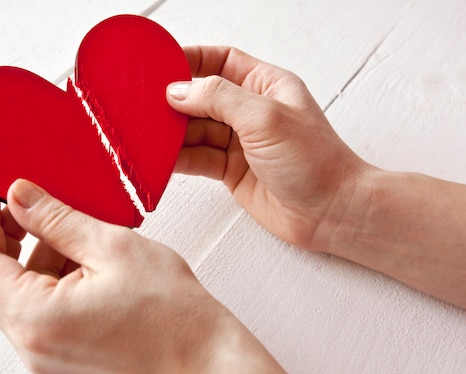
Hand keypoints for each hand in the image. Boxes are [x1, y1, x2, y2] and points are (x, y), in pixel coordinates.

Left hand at [0, 179, 309, 373]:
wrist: (204, 356)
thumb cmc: (171, 313)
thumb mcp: (112, 248)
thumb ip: (57, 219)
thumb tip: (21, 196)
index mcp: (36, 318)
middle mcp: (31, 343)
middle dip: (0, 234)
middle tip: (21, 200)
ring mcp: (44, 352)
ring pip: (13, 291)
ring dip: (28, 253)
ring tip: (63, 224)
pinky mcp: (61, 350)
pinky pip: (35, 306)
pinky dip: (46, 274)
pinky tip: (76, 251)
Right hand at [167, 46, 465, 308]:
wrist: (332, 213)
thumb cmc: (316, 162)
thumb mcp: (265, 118)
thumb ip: (219, 99)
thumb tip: (178, 90)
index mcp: (265, 85)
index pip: (220, 61)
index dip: (190, 60)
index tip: (159, 64)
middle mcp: (250, 111)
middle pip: (201, 97)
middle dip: (173, 100)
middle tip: (142, 104)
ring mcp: (239, 142)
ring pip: (195, 130)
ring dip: (172, 133)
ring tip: (146, 134)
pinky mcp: (230, 171)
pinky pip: (197, 158)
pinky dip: (178, 158)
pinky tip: (161, 158)